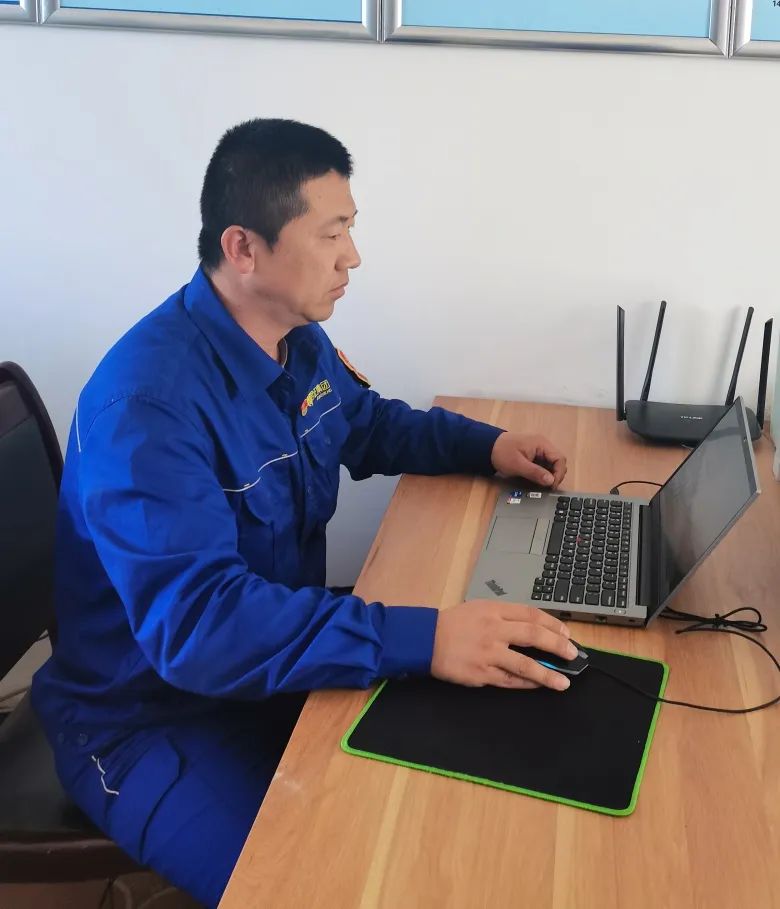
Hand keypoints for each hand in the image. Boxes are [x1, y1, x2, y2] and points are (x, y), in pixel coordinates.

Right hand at [430, 600, 574, 690]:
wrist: (426, 639)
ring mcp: (489, 653)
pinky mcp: (482, 673)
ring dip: (548, 674)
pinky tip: (538, 685)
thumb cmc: (454, 624)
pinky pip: (510, 681)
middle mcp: (494, 630)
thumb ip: (505, 617)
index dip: (553, 625)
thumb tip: (535, 630)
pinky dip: (527, 684)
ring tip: (564, 683)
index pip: (532, 615)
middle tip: (573, 655)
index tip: (567, 634)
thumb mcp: (480, 609)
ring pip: (526, 665)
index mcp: (495, 611)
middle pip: (534, 636)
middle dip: (558, 646)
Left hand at [491, 432, 566, 487]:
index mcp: (541, 443)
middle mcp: (543, 445)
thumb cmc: (502, 453)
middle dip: (556, 475)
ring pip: (552, 464)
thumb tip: (551, 481)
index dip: (559, 473)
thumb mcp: (518, 465)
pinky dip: (543, 473)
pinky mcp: (534, 455)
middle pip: (558, 461)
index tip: (552, 485)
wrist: (488, 447)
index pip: (560, 458)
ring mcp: (539, 450)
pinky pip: (544, 465)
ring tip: (543, 484)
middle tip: (548, 487)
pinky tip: (538, 480)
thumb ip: (535, 473)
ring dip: (550, 475)